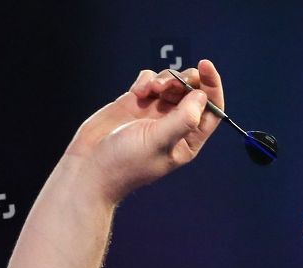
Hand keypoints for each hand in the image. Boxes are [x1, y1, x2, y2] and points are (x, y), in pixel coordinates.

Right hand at [66, 59, 225, 203]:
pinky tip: (136, 93)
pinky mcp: (137, 103)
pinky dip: (145, 80)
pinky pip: (150, 80)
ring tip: (148, 90)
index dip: (212, 86)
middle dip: (182, 80)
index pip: (212, 110)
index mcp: (188, 139)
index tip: (205, 67)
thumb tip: (202, 96)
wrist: (90, 165)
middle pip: (193, 91)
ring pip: (171, 82)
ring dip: (163, 79)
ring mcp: (156, 112)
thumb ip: (183, 119)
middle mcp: (175, 124)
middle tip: (166, 84)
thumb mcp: (158, 141)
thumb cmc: (125, 162)